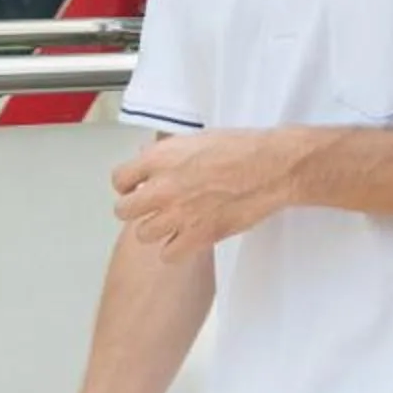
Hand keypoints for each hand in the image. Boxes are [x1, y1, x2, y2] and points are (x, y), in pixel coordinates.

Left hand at [110, 130, 299, 256]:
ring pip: (143, 234)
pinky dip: (175, 249)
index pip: (120, 179)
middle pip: (124, 211)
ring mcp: (178, 215)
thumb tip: (150, 160)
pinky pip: (168, 254)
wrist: (273, 167)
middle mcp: (163, 187)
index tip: (136, 188)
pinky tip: (186, 238)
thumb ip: (168, 153)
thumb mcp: (198, 139)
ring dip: (156, 229)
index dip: (128, 185)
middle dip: (135, 209)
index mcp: (160, 158)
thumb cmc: (243, 148)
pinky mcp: (197, 236)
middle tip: (151, 207)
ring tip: (172, 222)